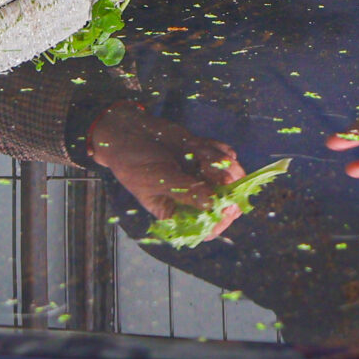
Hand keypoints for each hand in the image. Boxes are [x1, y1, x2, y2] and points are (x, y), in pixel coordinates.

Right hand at [86, 102, 248, 241]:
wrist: (127, 132)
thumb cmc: (135, 162)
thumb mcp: (158, 179)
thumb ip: (186, 190)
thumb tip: (212, 203)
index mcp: (177, 211)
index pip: (206, 226)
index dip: (221, 219)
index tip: (230, 206)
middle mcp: (192, 196)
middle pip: (224, 201)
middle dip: (229, 187)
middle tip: (227, 174)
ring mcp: (200, 175)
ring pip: (228, 176)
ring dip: (222, 164)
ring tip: (204, 152)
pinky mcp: (202, 155)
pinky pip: (223, 155)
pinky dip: (217, 148)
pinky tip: (199, 144)